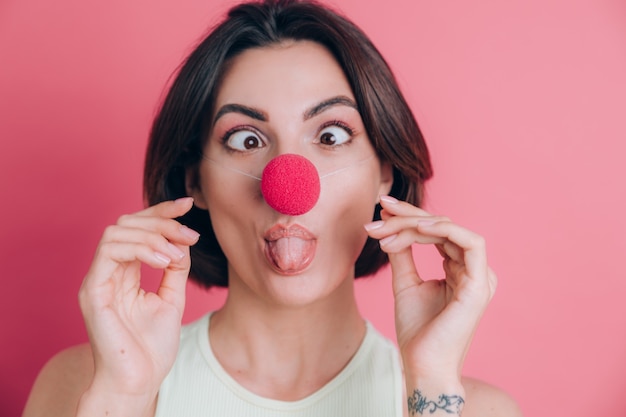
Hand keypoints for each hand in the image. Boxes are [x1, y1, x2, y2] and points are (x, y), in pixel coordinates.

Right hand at [78, 198, 199, 399]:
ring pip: (116, 231)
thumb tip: (183, 240)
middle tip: (189, 234)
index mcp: (125, 273)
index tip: (189, 203)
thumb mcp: (171, 298)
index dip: (162, 211)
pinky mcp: (92, 290)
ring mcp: (98, 280)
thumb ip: (174, 269)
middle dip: (161, 220)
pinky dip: (140, 248)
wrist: (139, 381)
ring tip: (176, 255)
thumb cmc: (152, 347)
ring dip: (153, 236)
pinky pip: (109, 251)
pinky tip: (163, 261)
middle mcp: (109, 272)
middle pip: (127, 223)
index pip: (139, 229)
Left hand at [364, 195, 496, 385]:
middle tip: (380, 210)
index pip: (436, 232)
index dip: (409, 217)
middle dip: (408, 215)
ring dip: (416, 223)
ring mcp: (480, 276)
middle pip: (443, 226)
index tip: (381, 210)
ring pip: (451, 229)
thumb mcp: (405, 283)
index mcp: (459, 269)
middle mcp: (472, 270)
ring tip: (387, 227)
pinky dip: (445, 230)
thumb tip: (391, 226)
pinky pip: (471, 243)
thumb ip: (403, 254)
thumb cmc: (416, 330)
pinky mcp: (480, 284)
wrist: (422, 365)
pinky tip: (417, 227)